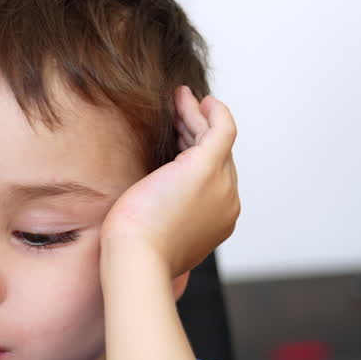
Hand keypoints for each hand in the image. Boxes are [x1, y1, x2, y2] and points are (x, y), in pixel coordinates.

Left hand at [102, 86, 239, 276]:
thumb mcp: (152, 234)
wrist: (136, 260)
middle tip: (179, 111)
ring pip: (216, 141)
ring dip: (199, 117)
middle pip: (217, 158)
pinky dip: (213, 111)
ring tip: (181, 99)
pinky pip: (221, 128)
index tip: (177, 139)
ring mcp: (221, 184)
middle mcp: (227, 203)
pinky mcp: (207, 166)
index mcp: (215, 222)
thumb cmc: (133, 253)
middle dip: (198, 132)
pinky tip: (197, 99)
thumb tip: (147, 209)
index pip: (211, 181)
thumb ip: (161, 220)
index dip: (194, 155)